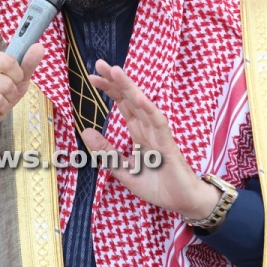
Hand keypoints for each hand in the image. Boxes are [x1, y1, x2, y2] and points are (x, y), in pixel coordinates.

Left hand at [80, 60, 220, 219]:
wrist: (181, 203)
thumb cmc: (158, 185)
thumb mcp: (123, 170)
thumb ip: (106, 152)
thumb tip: (85, 131)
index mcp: (139, 132)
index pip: (123, 105)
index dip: (109, 90)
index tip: (92, 77)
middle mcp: (148, 129)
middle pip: (130, 99)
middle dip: (116, 81)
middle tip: (100, 63)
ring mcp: (159, 135)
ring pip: (143, 106)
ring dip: (130, 88)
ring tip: (116, 72)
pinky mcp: (169, 146)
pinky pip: (159, 125)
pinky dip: (150, 110)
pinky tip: (140, 98)